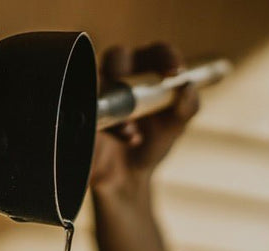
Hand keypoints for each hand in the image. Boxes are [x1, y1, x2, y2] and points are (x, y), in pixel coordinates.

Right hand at [89, 43, 200, 194]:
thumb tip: (186, 87)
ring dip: (115, 102)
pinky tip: (126, 138)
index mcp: (145, 73)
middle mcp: (119, 79)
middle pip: (116, 56)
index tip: (175, 73)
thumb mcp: (174, 127)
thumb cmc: (151, 145)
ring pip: (96, 82)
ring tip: (132, 131)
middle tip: (130, 83)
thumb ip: (187, 107)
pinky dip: (109, 125)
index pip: (155, 52)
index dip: (165, 56)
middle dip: (123, 66)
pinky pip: (88, 111)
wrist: (128, 179)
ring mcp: (96, 97)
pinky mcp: (81, 117)